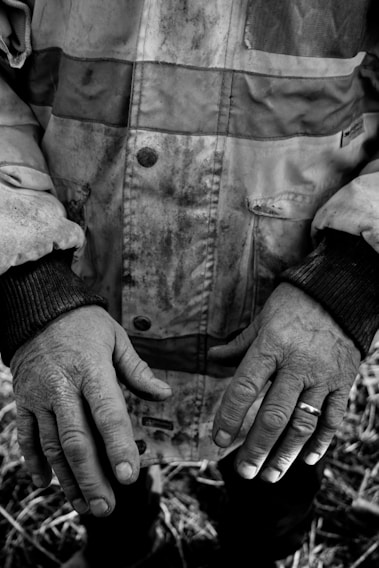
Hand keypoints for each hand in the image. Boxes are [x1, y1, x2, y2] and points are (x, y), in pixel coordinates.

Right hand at [11, 306, 171, 515]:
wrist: (38, 310)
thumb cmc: (84, 324)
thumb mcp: (116, 338)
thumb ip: (137, 370)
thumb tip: (164, 394)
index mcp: (90, 369)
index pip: (107, 413)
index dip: (118, 447)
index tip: (129, 477)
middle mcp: (62, 387)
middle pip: (76, 440)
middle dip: (92, 477)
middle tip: (107, 507)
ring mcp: (39, 397)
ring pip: (52, 445)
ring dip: (68, 478)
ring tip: (84, 505)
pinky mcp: (23, 401)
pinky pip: (26, 436)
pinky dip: (34, 461)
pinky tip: (45, 483)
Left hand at [210, 283, 359, 482]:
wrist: (340, 295)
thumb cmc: (293, 304)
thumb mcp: (261, 319)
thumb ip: (238, 345)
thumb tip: (212, 358)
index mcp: (271, 347)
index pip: (245, 388)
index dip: (230, 417)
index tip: (219, 440)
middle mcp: (297, 365)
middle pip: (274, 415)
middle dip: (257, 448)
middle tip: (243, 472)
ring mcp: (323, 376)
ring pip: (304, 424)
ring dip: (285, 454)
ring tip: (270, 476)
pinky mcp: (343, 382)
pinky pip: (333, 418)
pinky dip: (321, 441)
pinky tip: (307, 459)